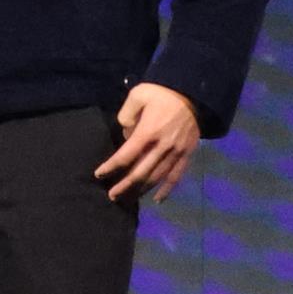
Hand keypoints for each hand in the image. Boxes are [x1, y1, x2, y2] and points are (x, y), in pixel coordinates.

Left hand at [94, 83, 199, 202]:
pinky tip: (157, 200)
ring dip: (141, 190)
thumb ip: (126, 115)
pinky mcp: (186, 154)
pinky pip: (177, 176)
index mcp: (147, 132)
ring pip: (157, 177)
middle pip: (140, 172)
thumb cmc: (161, 93)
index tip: (99, 174)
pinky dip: (167, 190)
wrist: (193, 93)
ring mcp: (176, 152)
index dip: (111, 167)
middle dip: (124, 186)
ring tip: (128, 198)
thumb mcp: (138, 95)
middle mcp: (162, 146)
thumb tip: (125, 132)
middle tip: (111, 195)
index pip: (125, 156)